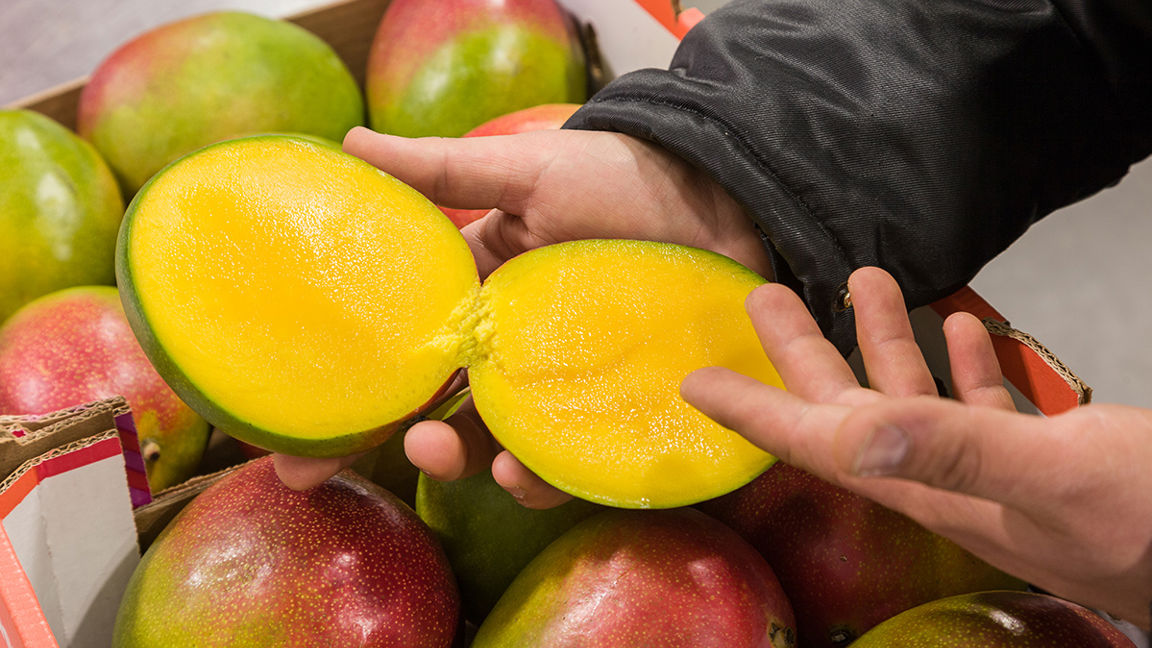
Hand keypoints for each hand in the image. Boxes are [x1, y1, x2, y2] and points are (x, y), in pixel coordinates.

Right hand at [276, 126, 769, 506]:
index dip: (351, 392)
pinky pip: (569, 460)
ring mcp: (563, 385)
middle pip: (442, 409)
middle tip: (386, 449)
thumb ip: (444, 170)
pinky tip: (524, 473)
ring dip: (465, 461)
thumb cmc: (624, 180)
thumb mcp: (530, 170)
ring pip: (498, 443)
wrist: (725, 202)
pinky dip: (541, 476)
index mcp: (480, 295)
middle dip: (405, 440)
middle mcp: (513, 348)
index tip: (294, 443)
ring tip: (449, 456)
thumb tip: (351, 140)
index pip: (402, 349)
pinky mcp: (614, 412)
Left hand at [682, 266, 1151, 628]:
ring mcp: (992, 469)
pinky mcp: (1041, 459)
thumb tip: (857, 435)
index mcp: (931, 485)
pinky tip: (951, 328)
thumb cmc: (1149, 523)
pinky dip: (954, 364)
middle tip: (764, 294)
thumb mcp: (1054, 475)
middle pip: (849, 410)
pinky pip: (977, 406)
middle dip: (802, 351)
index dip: (754, 411)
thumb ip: (960, 450)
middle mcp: (947, 478)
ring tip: (859, 282)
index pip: (818, 444)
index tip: (698, 382)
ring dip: (879, 341)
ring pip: (912, 397)